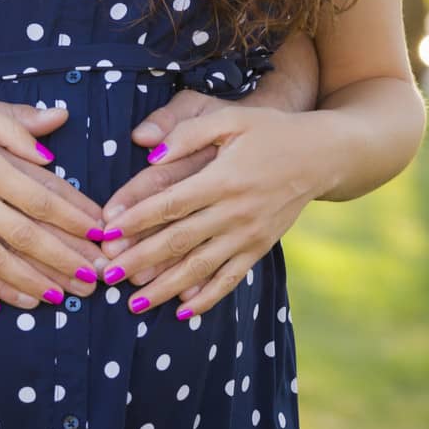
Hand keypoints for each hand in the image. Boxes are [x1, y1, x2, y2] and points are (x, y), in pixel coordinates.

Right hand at [0, 88, 104, 311]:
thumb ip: (14, 123)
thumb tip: (57, 125)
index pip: (41, 196)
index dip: (74, 217)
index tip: (101, 233)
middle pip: (25, 236)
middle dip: (65, 260)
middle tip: (95, 279)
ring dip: (31, 283)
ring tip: (60, 297)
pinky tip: (0, 305)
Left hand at [100, 105, 323, 316]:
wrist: (322, 156)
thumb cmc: (269, 131)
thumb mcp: (231, 118)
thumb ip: (189, 133)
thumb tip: (150, 153)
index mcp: (223, 178)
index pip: (171, 203)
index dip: (136, 218)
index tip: (107, 231)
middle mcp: (235, 211)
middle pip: (179, 240)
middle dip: (140, 260)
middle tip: (107, 275)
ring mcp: (249, 234)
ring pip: (201, 267)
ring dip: (166, 287)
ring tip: (134, 303)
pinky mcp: (260, 248)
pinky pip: (231, 278)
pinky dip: (207, 297)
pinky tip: (183, 311)